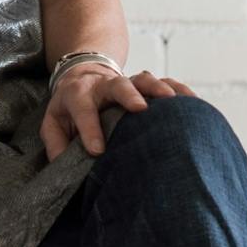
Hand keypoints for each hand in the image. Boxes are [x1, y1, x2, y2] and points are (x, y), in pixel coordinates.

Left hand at [41, 64, 195, 160]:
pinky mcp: (144, 84)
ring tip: (171, 100)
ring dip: (158, 87)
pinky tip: (192, 102)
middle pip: (116, 85)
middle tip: (140, 108)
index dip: (89, 129)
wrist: (82, 75)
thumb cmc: (68, 108)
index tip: (98, 151)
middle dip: (128, 95)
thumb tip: (64, 171)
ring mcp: (126, 82)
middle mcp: (103, 85)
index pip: (82, 109)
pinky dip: (179, 89)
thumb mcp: (53, 124)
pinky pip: (164, 82)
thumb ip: (56, 145)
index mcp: (78, 95)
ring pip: (143, 79)